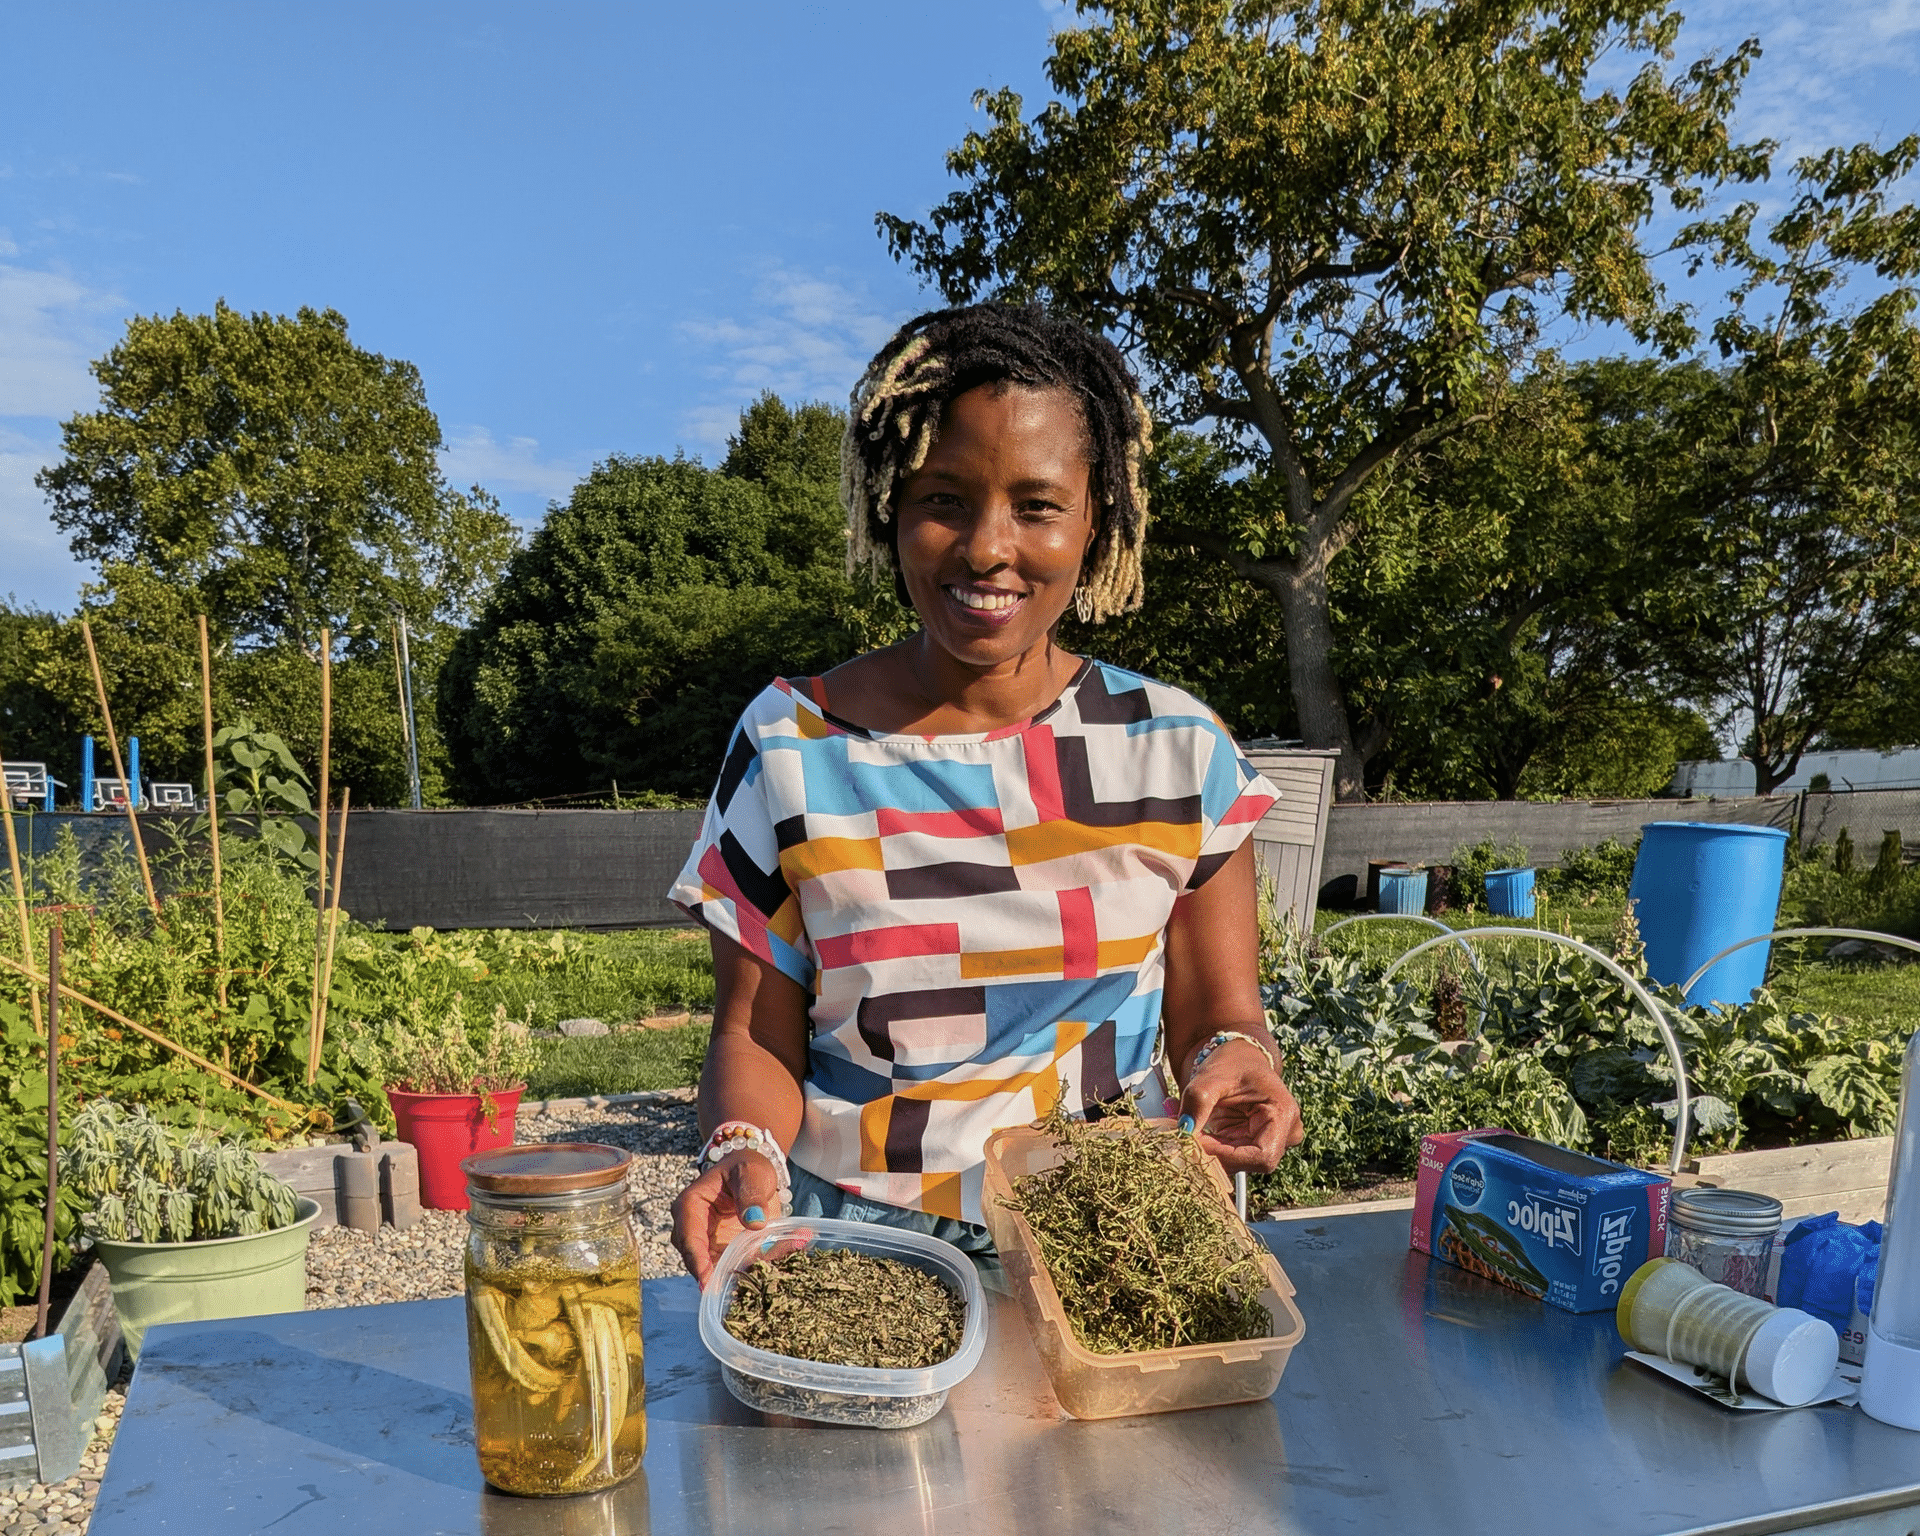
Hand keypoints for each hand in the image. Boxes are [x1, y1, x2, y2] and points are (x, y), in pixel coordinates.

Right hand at [670, 1148, 782, 1286]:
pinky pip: (730, 1266)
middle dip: (712, 1276)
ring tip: (750, 1286)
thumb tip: (755, 1222)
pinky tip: (765, 1274)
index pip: (689, 1237)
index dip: (697, 1261)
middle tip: (729, 1292)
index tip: (707, 1282)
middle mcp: (691, 1227)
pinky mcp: (719, 1251)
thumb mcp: (751, 1173)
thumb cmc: (746, 1167)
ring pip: (711, 1267)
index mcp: (690, 1205)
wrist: (751, 1171)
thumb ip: (751, 1195)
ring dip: (730, 1276)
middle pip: (695, 1258)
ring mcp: (705, 1241)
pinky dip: (746, 1270)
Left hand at [1178, 1040, 1303, 1174]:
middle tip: (1185, 1139)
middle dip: (1214, 1155)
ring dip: (1209, 1152)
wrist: (1238, 1057)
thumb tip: (1184, 1131)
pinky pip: (1230, 1156)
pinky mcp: (1253, 1144)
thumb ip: (1197, 1102)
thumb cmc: (1233, 1061)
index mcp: (1283, 1114)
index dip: (1228, 1157)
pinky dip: (1209, 1148)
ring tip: (1187, 1131)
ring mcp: (1270, 1140)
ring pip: (1236, 1163)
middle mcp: (1283, 1133)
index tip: (1197, 1144)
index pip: (1262, 1155)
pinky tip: (1195, 1133)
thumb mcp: (1212, 1077)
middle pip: (1248, 1162)